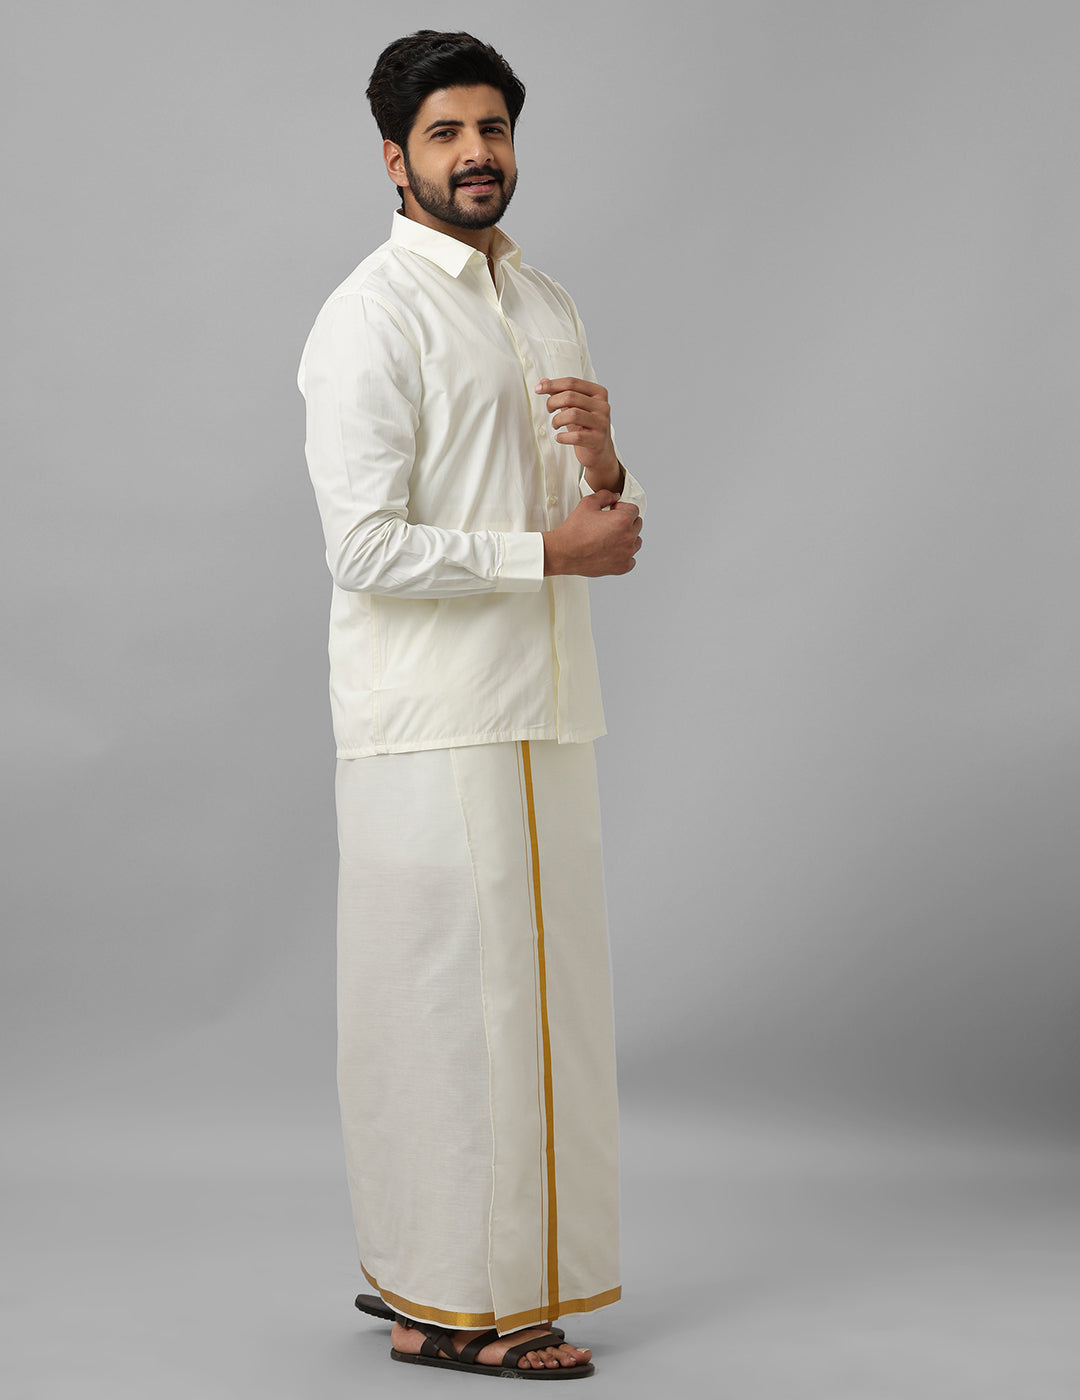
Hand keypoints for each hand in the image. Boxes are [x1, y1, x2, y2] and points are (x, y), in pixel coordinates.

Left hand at [534, 377, 621, 491]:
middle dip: (553, 402)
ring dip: (557, 420)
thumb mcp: (573, 407)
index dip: (552, 384)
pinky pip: (576, 436)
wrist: (600, 450)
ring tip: (555, 425)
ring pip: (572, 414)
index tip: (538, 389)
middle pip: (570, 396)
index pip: (572, 382)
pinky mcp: (598, 440)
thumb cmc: (585, 426)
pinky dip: (563, 437)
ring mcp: (602, 423)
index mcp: (598, 393)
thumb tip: (543, 381)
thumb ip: (560, 393)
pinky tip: (559, 437)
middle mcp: (603, 406)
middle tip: (549, 410)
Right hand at [543, 491, 641, 576]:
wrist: (565, 553)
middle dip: (626, 521)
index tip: (613, 512)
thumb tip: (615, 496)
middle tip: (610, 524)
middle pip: (637, 524)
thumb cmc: (574, 531)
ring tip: (611, 538)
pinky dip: (624, 555)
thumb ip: (605, 495)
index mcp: (623, 520)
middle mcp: (628, 537)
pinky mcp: (622, 567)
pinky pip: (631, 559)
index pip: (634, 509)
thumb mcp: (588, 504)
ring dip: (627, 538)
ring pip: (636, 542)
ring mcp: (626, 553)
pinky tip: (612, 550)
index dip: (622, 508)